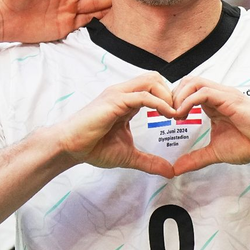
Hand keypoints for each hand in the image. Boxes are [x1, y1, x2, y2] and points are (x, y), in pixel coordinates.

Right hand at [55, 73, 175, 177]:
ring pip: (151, 80)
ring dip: (168, 95)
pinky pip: (143, 95)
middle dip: (172, 93)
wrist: (69, 147)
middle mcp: (123, 93)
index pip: (154, 88)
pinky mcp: (115, 101)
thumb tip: (169, 172)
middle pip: (155, 78)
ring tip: (175, 114)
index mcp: (126, 101)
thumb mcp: (128, 155)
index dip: (169, 99)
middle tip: (180, 113)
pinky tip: (168, 115)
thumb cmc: (92, 147)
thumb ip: (149, 161)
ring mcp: (118, 95)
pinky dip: (160, 103)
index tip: (179, 116)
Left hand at [170, 77, 249, 174]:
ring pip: (193, 82)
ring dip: (178, 96)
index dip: (173, 100)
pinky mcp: (230, 99)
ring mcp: (224, 94)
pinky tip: (183, 115)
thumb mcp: (216, 152)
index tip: (167, 117)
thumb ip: (196, 158)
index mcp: (213, 103)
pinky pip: (204, 92)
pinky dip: (188, 101)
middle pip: (187, 80)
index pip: (187, 89)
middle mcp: (218, 94)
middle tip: (167, 114)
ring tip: (174, 115)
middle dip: (172, 95)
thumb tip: (177, 168)